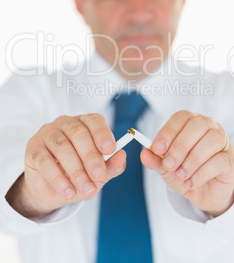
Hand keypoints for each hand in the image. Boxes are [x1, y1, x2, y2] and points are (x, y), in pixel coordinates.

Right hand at [6, 114, 125, 217]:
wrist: (52, 191)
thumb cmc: (78, 175)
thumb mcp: (98, 174)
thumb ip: (111, 165)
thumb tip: (122, 156)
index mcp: (85, 123)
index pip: (94, 120)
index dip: (102, 133)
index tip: (110, 149)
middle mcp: (66, 123)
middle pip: (78, 133)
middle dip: (90, 156)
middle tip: (99, 174)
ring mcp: (48, 133)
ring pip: (62, 147)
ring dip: (76, 170)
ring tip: (86, 188)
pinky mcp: (33, 148)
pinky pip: (45, 161)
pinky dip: (58, 178)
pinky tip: (68, 191)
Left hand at [141, 111, 233, 215]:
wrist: (202, 193)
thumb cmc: (184, 172)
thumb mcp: (165, 166)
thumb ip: (155, 159)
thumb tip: (144, 153)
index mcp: (191, 123)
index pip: (181, 117)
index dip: (169, 131)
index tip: (157, 148)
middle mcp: (210, 127)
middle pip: (198, 125)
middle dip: (180, 145)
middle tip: (169, 164)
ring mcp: (223, 142)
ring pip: (212, 140)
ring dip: (193, 159)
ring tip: (181, 175)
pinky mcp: (230, 161)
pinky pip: (219, 160)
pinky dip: (201, 173)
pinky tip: (190, 182)